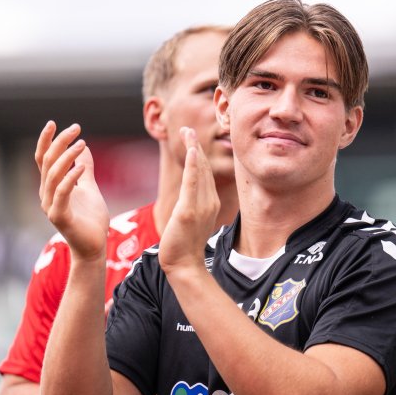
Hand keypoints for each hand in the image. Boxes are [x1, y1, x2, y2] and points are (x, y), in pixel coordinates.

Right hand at [36, 121, 109, 262]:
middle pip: (48, 162)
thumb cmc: (90, 218)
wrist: (94, 244)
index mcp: (51, 186)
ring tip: (81, 143)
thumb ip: (84, 169)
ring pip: (53, 175)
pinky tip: (81, 168)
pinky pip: (62, 193)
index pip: (43, 158)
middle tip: (76, 128)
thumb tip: (83, 147)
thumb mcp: (89, 187)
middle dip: (60, 142)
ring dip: (67, 157)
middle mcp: (46, 194)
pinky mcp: (59, 217)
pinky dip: (70, 178)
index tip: (54, 123)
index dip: (46, 140)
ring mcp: (50, 205)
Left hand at [158, 127, 219, 275]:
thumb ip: (195, 206)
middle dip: (194, 146)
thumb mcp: (194, 221)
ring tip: (187, 132)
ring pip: (198, 171)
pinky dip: (192, 165)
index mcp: (210, 202)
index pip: (204, 174)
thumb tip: (191, 198)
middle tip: (187, 129)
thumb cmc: (185, 246)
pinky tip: (191, 151)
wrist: (184, 265)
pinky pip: (192, 184)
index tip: (191, 139)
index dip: (198, 155)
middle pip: (202, 168)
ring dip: (193, 149)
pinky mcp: (189, 211)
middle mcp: (209, 201)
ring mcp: (201, 206)